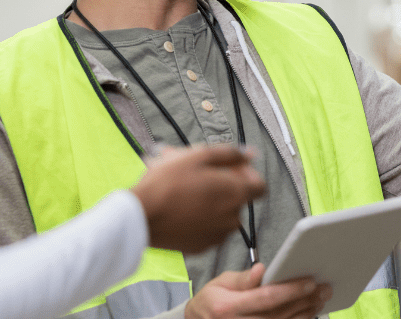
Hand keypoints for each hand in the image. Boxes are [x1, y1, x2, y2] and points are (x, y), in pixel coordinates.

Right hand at [130, 145, 266, 253]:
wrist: (141, 216)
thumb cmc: (167, 183)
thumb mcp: (200, 156)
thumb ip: (231, 153)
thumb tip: (250, 154)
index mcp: (236, 195)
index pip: (260, 186)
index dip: (246, 174)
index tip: (229, 168)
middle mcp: (232, 218)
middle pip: (237, 198)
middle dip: (222, 183)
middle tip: (197, 174)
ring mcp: (217, 236)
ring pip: (222, 213)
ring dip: (210, 200)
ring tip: (184, 188)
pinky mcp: (201, 246)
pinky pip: (208, 228)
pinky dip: (200, 217)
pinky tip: (181, 207)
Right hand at [185, 264, 331, 318]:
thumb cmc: (211, 301)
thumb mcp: (220, 283)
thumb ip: (243, 279)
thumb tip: (261, 270)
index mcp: (228, 307)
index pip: (266, 298)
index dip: (290, 291)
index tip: (310, 282)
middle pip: (280, 314)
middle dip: (305, 301)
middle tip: (325, 288)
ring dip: (306, 313)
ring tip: (321, 299)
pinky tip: (309, 314)